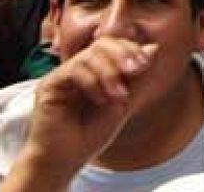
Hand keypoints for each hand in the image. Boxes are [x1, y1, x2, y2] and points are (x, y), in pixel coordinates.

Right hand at [17, 38, 159, 181]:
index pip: (113, 45)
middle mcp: (78, 69)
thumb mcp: (124, 103)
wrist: (66, 160)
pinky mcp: (49, 85)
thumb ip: (138, 78)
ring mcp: (62, 75)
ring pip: (89, 55)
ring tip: (119, 95)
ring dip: (110, 73)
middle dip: (123, 54)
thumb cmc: (91, 135)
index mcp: (95, 71)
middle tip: (136, 70)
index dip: (130, 49)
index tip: (144, 65)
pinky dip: (92, 82)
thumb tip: (154, 47)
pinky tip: (100, 100)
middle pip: (102, 44)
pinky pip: (73, 69)